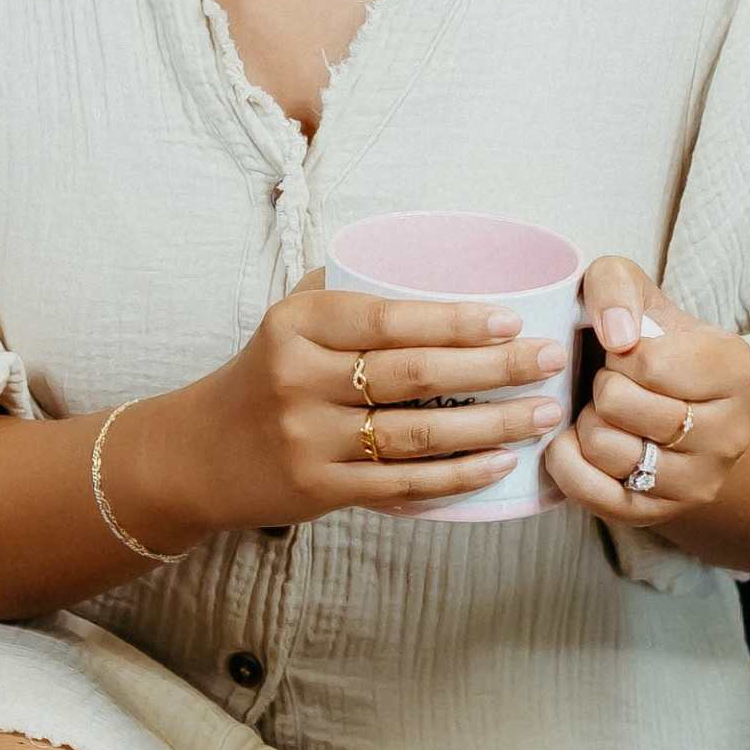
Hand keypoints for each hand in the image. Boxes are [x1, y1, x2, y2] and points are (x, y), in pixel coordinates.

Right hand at [136, 283, 571, 537]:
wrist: (199, 453)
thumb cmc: (266, 374)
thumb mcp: (289, 321)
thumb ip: (348, 292)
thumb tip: (440, 261)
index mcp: (295, 327)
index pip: (385, 319)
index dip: (454, 320)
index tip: (512, 317)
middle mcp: (298, 380)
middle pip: (413, 375)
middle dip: (494, 367)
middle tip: (550, 358)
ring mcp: (310, 439)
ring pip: (417, 434)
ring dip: (491, 424)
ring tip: (544, 411)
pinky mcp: (320, 489)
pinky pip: (403, 483)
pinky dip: (457, 475)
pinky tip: (500, 462)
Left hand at [542, 257, 749, 527]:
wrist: (660, 400)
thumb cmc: (643, 339)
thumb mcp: (630, 288)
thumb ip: (616, 286)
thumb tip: (617, 336)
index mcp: (740, 372)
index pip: (647, 363)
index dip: (618, 353)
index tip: (628, 353)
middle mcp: (733, 435)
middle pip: (619, 405)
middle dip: (600, 386)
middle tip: (614, 384)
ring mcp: (701, 482)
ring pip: (606, 449)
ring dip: (586, 423)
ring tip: (607, 413)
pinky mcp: (662, 514)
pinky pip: (593, 493)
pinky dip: (568, 464)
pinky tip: (576, 442)